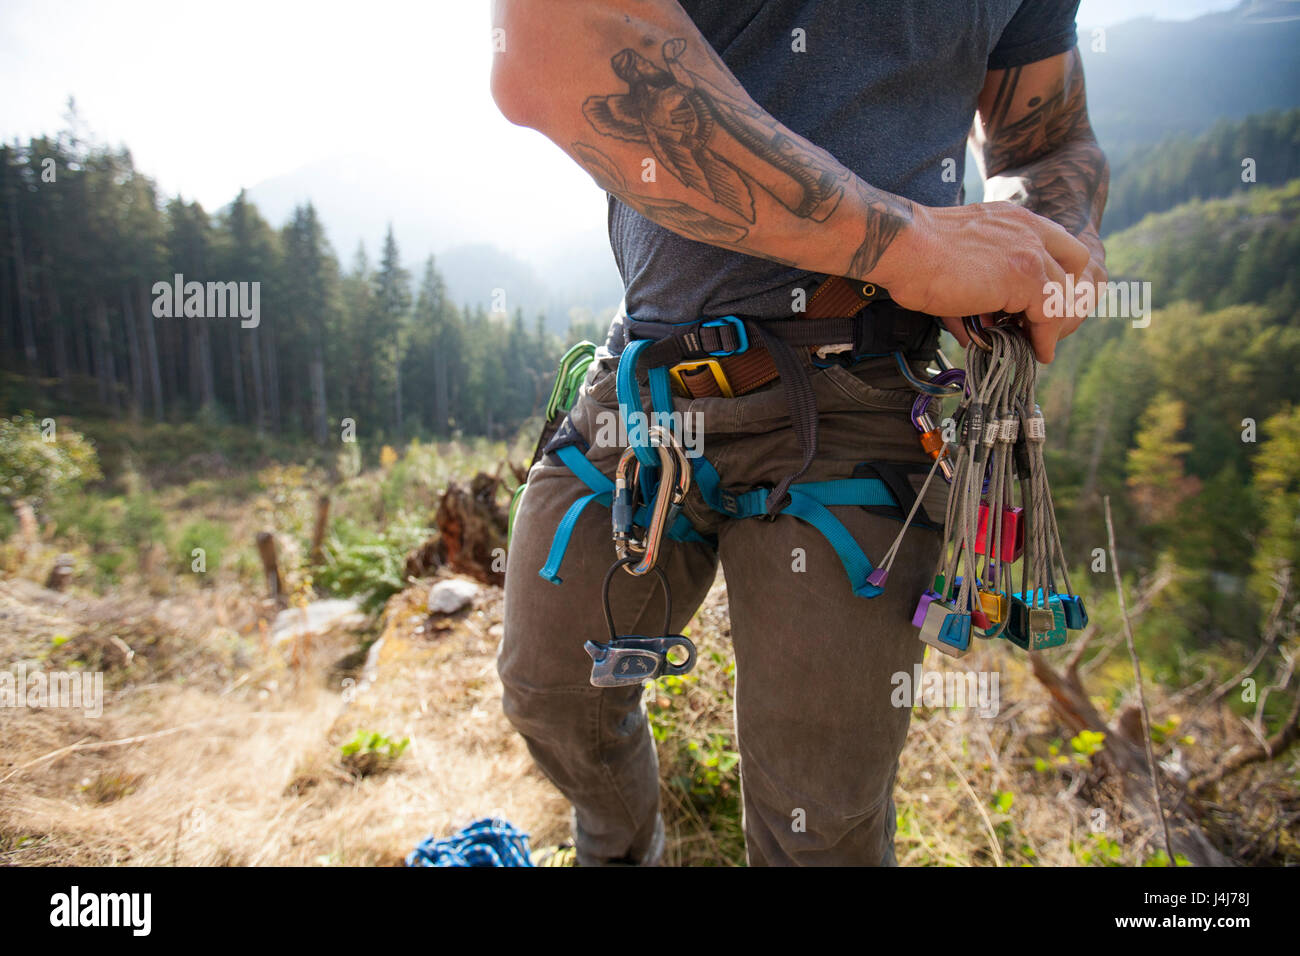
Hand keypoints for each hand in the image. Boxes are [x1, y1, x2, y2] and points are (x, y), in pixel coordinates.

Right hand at [879, 201, 1090, 362]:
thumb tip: (979, 332)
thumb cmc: (916, 253)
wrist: (904, 246)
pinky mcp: (1025, 277)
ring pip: (1064, 294)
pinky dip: (1045, 338)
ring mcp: (1030, 252)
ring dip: (1053, 323)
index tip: (1039, 304)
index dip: (1057, 276)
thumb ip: (981, 287)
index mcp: (1014, 219)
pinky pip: (1050, 314)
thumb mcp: (961, 258)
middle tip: (1043, 325)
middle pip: (1073, 267)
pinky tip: (1037, 351)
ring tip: (1037, 345)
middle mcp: (1030, 229)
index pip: (1059, 245)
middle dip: (1063, 299)